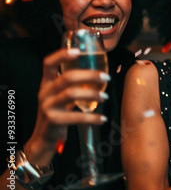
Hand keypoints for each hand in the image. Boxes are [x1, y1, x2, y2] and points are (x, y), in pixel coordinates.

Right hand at [26, 47, 108, 162]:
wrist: (45, 138)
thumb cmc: (58, 112)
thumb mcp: (60, 96)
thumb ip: (72, 85)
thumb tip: (99, 74)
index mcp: (47, 83)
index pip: (48, 63)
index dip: (61, 55)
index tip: (78, 50)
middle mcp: (44, 92)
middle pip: (67, 77)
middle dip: (89, 75)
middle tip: (106, 77)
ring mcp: (47, 106)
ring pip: (71, 94)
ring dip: (92, 95)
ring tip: (105, 97)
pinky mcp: (53, 121)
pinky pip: (76, 117)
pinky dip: (92, 118)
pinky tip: (102, 119)